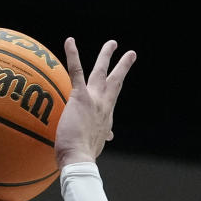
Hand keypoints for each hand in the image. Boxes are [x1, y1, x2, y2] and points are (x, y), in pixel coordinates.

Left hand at [54, 37, 135, 167]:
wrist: (79, 159)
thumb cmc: (83, 156)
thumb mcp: (95, 145)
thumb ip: (101, 137)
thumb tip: (109, 136)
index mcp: (105, 117)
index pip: (110, 100)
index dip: (112, 94)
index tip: (117, 86)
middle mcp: (104, 105)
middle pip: (115, 81)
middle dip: (122, 66)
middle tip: (130, 54)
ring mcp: (94, 99)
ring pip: (101, 72)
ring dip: (106, 56)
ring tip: (112, 43)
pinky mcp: (80, 96)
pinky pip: (77, 71)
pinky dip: (73, 55)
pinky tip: (70, 41)